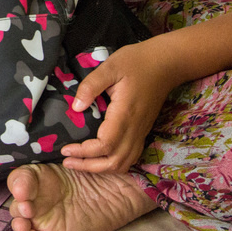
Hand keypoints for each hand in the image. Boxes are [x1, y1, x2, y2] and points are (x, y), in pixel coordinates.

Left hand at [60, 39, 177, 173]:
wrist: (165, 64)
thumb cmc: (136, 62)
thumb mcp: (110, 67)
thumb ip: (91, 86)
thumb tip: (76, 108)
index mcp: (125, 114)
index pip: (105, 145)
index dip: (84, 152)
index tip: (65, 149)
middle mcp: (135, 129)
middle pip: (114, 162)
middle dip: (89, 166)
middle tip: (67, 160)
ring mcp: (141, 132)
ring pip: (124, 163)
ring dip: (101, 168)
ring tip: (80, 162)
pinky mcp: (143, 131)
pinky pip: (130, 157)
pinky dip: (114, 163)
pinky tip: (99, 157)